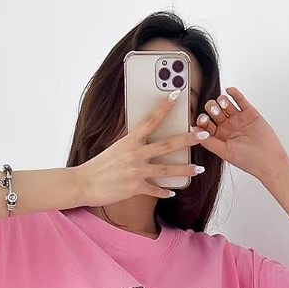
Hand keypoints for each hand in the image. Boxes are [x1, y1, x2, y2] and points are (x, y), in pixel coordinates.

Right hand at [74, 92, 207, 207]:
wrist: (84, 183)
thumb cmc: (98, 166)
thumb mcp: (115, 148)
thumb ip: (131, 143)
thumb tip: (143, 136)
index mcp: (129, 141)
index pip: (150, 120)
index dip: (164, 107)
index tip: (176, 95)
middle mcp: (135, 154)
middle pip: (167, 145)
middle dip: (188, 139)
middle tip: (204, 134)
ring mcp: (136, 172)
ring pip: (167, 170)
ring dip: (185, 169)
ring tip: (200, 169)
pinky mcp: (135, 188)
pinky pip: (155, 190)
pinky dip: (165, 192)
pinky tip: (174, 191)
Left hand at [194, 86, 288, 183]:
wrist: (268, 159)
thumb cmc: (248, 160)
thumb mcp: (224, 152)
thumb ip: (209, 142)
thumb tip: (194, 132)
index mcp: (220, 137)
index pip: (207, 124)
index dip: (202, 120)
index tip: (201, 119)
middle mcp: (228, 127)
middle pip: (214, 112)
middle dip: (211, 109)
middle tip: (213, 111)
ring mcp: (238, 119)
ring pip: (226, 105)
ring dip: (221, 101)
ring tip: (221, 103)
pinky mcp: (249, 113)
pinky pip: (240, 100)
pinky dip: (234, 94)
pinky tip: (229, 90)